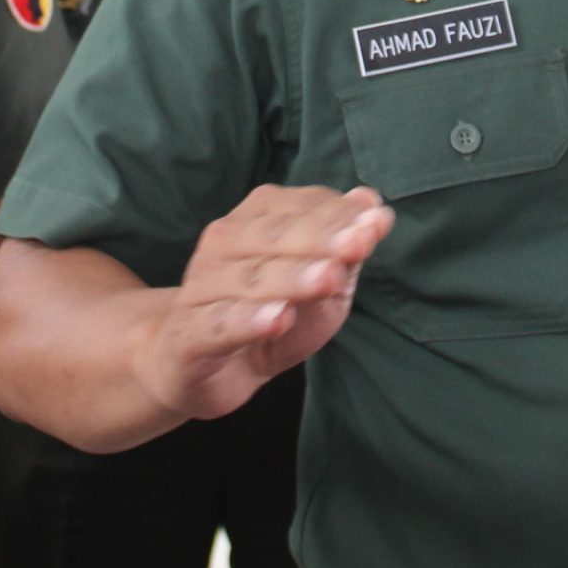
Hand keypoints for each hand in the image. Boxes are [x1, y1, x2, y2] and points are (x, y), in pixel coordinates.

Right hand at [138, 185, 394, 424]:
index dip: (340, 216)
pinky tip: (279, 319)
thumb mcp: (318, 287)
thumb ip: (343, 248)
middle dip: (321, 240)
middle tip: (360, 244)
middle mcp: (223, 243)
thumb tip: (370, 200)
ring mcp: (201, 287)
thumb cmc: (268, 316)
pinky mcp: (189, 334)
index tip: (378, 222)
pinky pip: (220, 324)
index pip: (301, 208)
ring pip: (251, 279)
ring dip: (293, 277)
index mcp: (255, 219)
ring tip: (329, 278)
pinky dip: (249, 321)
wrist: (196, 367)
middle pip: (275, 238)